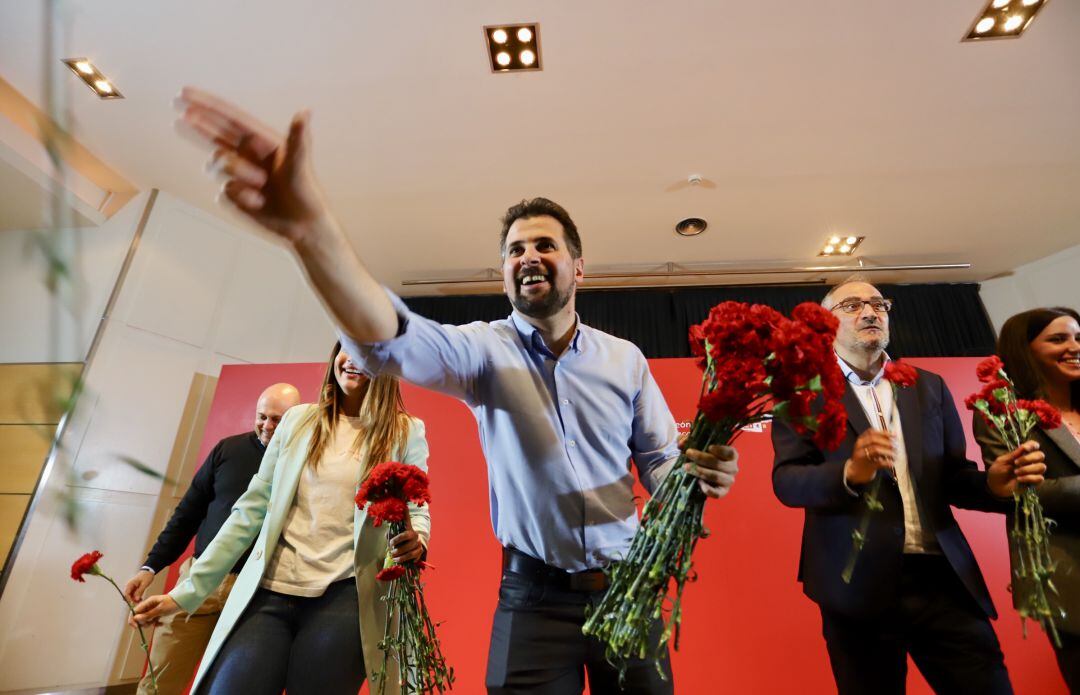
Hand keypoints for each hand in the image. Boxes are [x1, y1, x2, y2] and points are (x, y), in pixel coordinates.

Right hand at [122, 569, 154, 603]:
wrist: (149, 571)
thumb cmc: (147, 576)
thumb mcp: (144, 584)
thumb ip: (140, 591)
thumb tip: (135, 599)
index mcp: (130, 584)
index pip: (126, 594)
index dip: (129, 600)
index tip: (133, 604)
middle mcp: (129, 586)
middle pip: (128, 596)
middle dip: (132, 601)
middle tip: (138, 604)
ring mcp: (132, 588)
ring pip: (131, 596)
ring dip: (134, 600)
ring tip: (141, 602)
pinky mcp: (135, 589)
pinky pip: (134, 595)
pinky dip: (137, 598)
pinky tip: (141, 599)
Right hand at [175, 87, 332, 243]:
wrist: (302, 226)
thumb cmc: (306, 192)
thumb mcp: (301, 165)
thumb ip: (298, 138)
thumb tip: (305, 111)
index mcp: (261, 141)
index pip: (229, 117)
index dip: (206, 104)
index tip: (184, 92)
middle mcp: (246, 154)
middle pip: (213, 134)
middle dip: (196, 124)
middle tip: (179, 116)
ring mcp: (237, 175)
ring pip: (216, 164)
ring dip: (236, 172)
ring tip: (261, 184)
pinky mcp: (233, 195)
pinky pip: (223, 191)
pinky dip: (240, 198)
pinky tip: (258, 203)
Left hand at [389, 515, 424, 563]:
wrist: (413, 546)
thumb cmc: (400, 540)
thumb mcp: (395, 535)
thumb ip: (390, 533)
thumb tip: (386, 533)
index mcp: (408, 528)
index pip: (407, 519)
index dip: (405, 513)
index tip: (403, 507)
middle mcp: (415, 534)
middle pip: (406, 539)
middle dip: (397, 546)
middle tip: (391, 551)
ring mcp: (418, 543)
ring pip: (410, 552)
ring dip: (400, 556)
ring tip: (394, 557)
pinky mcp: (420, 551)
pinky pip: (413, 557)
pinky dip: (405, 560)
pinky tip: (400, 560)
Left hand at [680, 434, 738, 498]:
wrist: (698, 471)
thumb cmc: (700, 455)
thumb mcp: (695, 445)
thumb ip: (688, 440)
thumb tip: (681, 442)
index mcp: (730, 455)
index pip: (730, 453)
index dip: (721, 450)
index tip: (709, 447)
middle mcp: (732, 468)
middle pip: (719, 464)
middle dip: (702, 458)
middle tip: (688, 453)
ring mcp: (728, 481)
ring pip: (716, 476)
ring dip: (701, 471)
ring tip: (687, 467)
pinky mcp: (722, 492)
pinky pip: (718, 493)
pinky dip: (708, 489)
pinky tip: (699, 483)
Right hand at [845, 429, 895, 485]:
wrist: (855, 472)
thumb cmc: (864, 458)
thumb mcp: (867, 447)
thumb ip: (877, 441)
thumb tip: (893, 435)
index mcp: (860, 440)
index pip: (871, 432)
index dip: (883, 433)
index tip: (894, 436)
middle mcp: (859, 446)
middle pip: (874, 440)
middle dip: (887, 442)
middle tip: (896, 446)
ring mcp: (862, 456)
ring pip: (876, 450)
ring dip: (888, 452)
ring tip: (895, 455)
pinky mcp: (866, 466)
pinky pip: (879, 463)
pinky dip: (888, 463)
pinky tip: (892, 464)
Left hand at [987, 440, 1046, 496]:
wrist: (995, 486)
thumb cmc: (998, 472)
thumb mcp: (1002, 461)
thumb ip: (1013, 455)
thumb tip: (1024, 446)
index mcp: (1023, 454)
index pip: (1034, 445)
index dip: (1032, 445)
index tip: (1025, 448)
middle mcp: (1031, 462)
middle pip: (1041, 455)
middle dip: (1029, 458)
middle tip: (1016, 463)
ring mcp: (1034, 472)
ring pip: (1041, 467)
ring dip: (1028, 469)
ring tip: (1016, 472)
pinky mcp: (1035, 482)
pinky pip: (1039, 478)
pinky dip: (1029, 478)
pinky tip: (1019, 479)